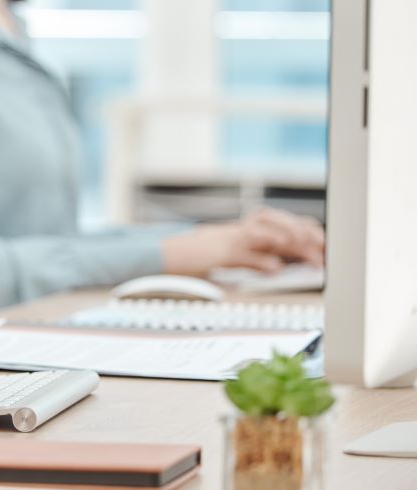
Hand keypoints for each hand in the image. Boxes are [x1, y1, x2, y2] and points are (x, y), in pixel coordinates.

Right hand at [160, 207, 325, 275]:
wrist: (164, 254)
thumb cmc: (197, 257)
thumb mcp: (230, 254)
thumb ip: (255, 257)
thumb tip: (281, 266)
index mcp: (243, 228)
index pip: (280, 222)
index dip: (304, 229)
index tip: (325, 243)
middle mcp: (239, 229)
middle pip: (277, 222)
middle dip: (304, 233)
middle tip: (324, 248)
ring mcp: (229, 238)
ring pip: (265, 232)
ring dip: (289, 241)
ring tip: (309, 252)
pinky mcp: (219, 253)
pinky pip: (244, 254)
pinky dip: (262, 260)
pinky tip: (277, 267)